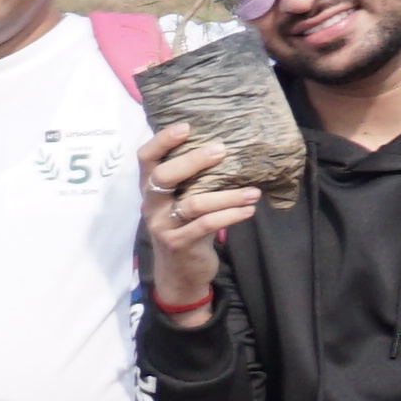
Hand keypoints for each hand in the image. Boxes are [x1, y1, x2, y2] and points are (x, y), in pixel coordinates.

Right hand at [138, 116, 262, 313]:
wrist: (179, 273)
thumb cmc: (186, 228)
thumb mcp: (182, 202)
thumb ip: (192, 181)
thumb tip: (227, 149)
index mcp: (150, 190)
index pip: (146, 159)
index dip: (162, 141)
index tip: (186, 126)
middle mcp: (151, 205)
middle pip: (164, 176)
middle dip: (193, 161)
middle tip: (222, 150)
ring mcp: (163, 225)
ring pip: (194, 203)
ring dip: (228, 195)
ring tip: (254, 191)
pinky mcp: (179, 243)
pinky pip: (207, 225)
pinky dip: (231, 216)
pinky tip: (249, 210)